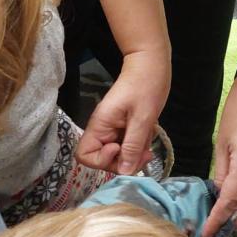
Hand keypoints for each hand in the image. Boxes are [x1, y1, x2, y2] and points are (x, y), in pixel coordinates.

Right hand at [75, 50, 170, 174]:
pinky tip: (149, 135)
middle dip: (123, 161)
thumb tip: (125, 172)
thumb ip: (133, 146)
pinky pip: (128, 145)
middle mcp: (103, 129)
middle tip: (144, 155)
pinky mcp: (125, 127)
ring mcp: (114, 129)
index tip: (120, 149)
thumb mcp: (142, 118)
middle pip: (103, 159)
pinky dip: (138, 146)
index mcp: (100, 125)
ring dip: (134, 154)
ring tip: (149, 143)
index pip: (85, 155)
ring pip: (118, 155)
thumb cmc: (145, 86)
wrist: (151, 65)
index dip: (101, 160)